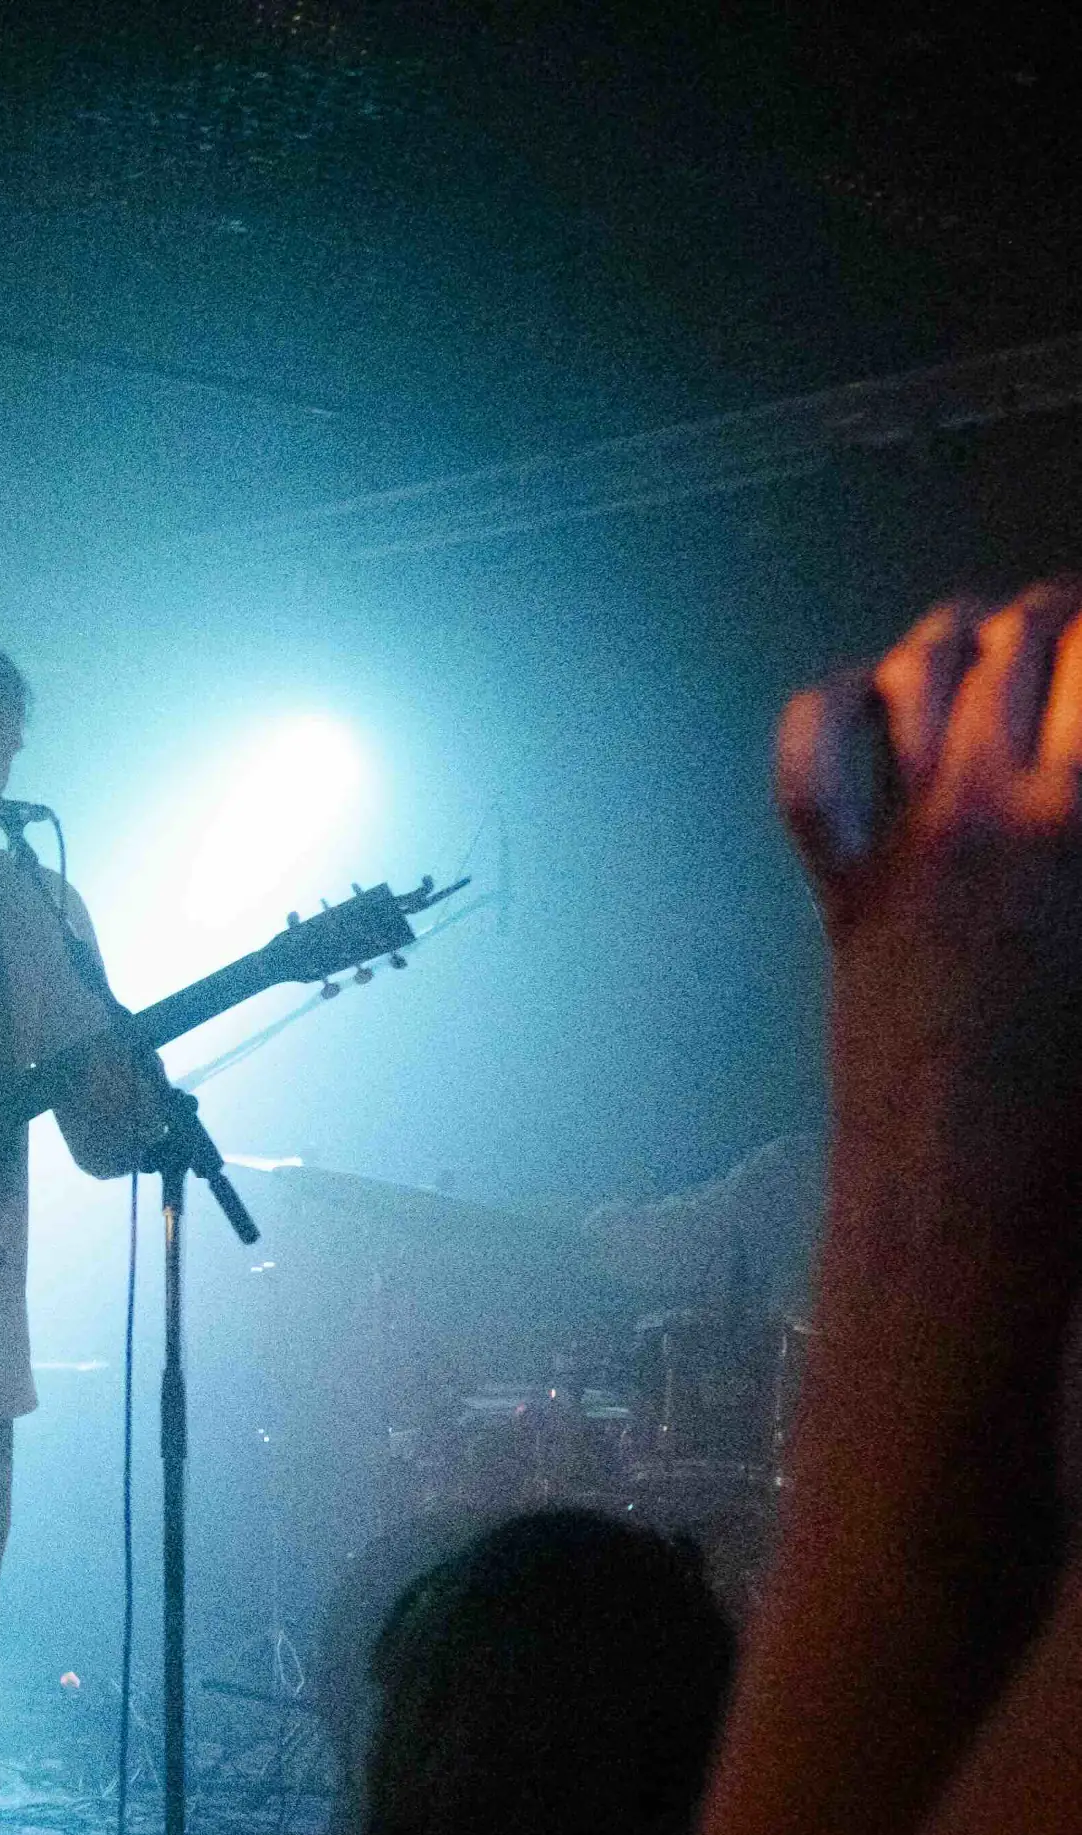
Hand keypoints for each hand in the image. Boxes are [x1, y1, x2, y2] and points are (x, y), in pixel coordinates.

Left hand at [778, 585, 1081, 1213]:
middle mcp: (999, 811)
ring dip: (951, 638)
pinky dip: (827, 718)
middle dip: (1052, 615)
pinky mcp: (848, 895)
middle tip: (1069, 615)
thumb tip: (1075, 788)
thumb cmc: (1079, 1093)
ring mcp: (912, 848)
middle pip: (1021, 648)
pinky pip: (811, 778)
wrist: (979, 1188)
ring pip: (915, 680)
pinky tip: (856, 695)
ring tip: (984, 629)